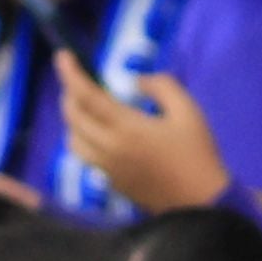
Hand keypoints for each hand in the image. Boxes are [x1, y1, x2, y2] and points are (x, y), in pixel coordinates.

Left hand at [54, 64, 232, 213]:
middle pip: (73, 118)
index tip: (62, 57)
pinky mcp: (110, 183)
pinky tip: (97, 131)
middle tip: (77, 79)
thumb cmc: (196, 154)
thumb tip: (136, 81)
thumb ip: (161, 86)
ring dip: (72, 119)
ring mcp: (107, 169)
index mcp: (126, 128)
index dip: (70, 74)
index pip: (87, 96)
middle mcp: (109, 148)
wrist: (199, 203)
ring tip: (84, 106)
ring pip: (73, 140)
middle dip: (69, 94)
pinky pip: (84, 156)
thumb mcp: (187, 110)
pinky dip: (82, 138)